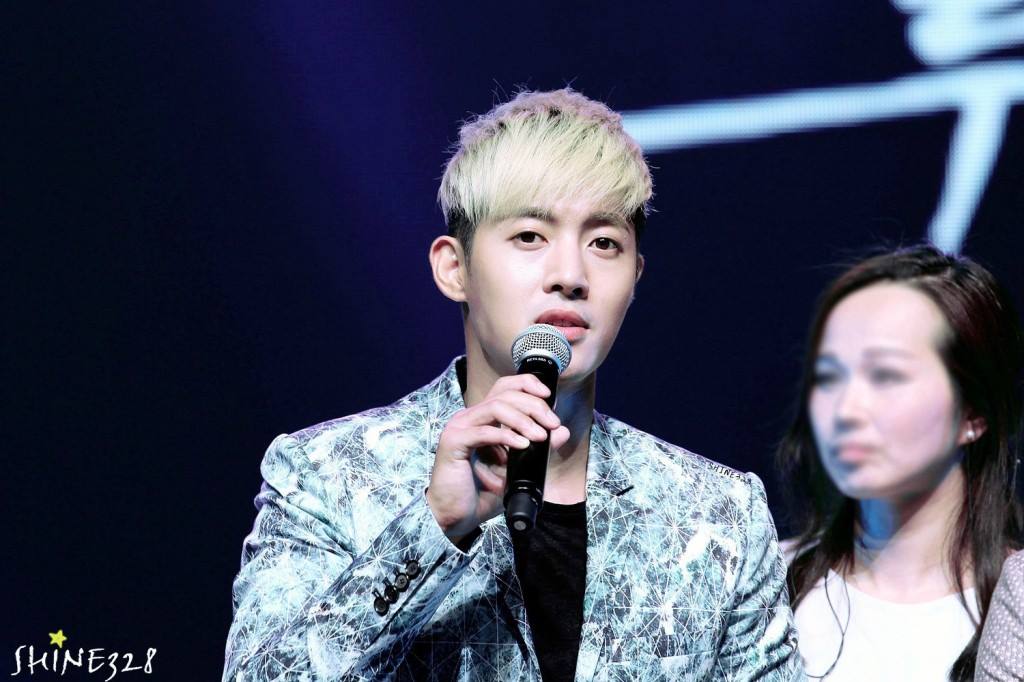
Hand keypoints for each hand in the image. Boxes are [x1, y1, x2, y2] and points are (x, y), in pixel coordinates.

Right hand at [426, 374, 569, 542]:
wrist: (458, 518)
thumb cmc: (483, 492)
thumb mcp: (519, 467)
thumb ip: (538, 447)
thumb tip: (562, 431)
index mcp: (482, 418)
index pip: (505, 386)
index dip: (527, 384)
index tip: (549, 396)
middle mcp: (469, 417)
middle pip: (505, 393)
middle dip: (534, 405)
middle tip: (552, 424)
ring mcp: (459, 427)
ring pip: (496, 407)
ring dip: (523, 419)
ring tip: (541, 436)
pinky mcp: (452, 443)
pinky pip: (484, 432)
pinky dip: (506, 436)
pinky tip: (523, 445)